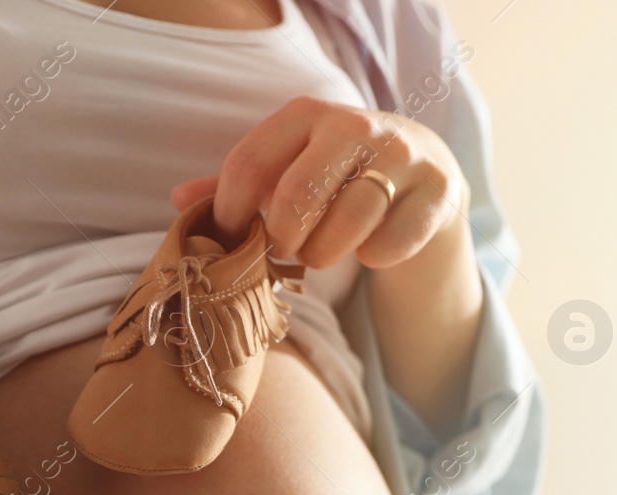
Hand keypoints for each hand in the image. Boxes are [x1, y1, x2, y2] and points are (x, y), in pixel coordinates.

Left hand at [170, 97, 468, 270]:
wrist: (427, 175)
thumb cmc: (341, 176)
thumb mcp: (290, 169)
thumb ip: (239, 185)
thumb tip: (178, 201)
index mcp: (307, 114)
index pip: (250, 162)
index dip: (230, 212)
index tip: (230, 240)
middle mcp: (356, 126)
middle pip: (297, 197)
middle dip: (282, 240)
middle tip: (283, 253)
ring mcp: (402, 157)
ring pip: (347, 226)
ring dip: (325, 255)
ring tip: (323, 254)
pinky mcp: (438, 192)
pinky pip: (391, 244)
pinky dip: (375, 257)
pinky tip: (371, 249)